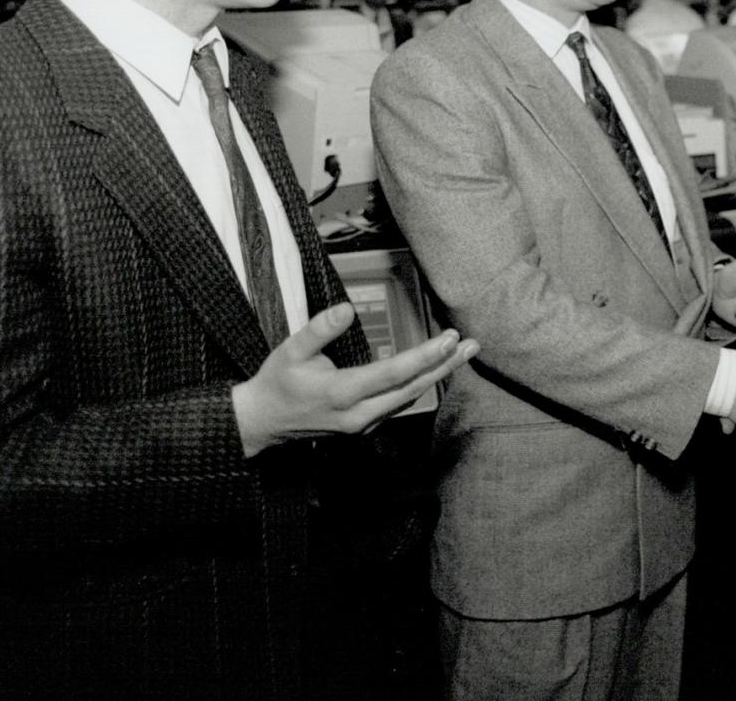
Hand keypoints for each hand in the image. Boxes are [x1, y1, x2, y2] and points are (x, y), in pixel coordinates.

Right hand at [232, 303, 478, 457]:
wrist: (263, 422)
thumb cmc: (277, 382)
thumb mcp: (290, 351)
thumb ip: (320, 329)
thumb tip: (347, 309)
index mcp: (343, 393)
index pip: (394, 373)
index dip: (425, 356)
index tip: (449, 340)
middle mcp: (359, 413)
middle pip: (413, 388)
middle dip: (445, 366)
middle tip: (472, 345)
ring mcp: (363, 424)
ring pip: (409, 398)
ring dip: (437, 375)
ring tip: (461, 353)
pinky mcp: (364, 426)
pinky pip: (398, 405)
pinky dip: (419, 385)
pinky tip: (433, 370)